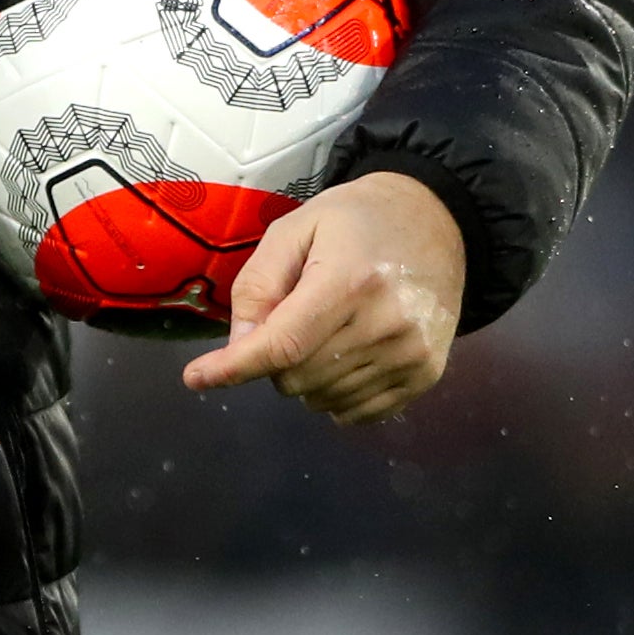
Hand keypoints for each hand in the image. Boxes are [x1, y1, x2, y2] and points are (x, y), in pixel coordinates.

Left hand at [181, 170, 465, 427]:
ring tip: (325, 329)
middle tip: (291, 318)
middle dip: (274, 359)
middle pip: (296, 378)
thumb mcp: (295, 228)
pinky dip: (335, 394)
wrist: (437, 220)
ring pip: (323, 400)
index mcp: (348, 281)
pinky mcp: (425, 375)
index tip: (196, 379)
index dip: (234, 367)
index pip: (282, 344)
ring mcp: (410, 355)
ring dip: (305, 377)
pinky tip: (345, 353)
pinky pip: (357, 413)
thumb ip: (258, 284)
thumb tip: (240, 345)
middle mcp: (385, 325)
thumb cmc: (356, 221)